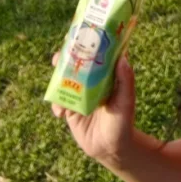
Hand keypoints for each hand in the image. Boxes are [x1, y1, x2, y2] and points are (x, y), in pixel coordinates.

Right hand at [51, 53, 136, 167]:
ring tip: (54, 76)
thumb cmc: (123, 123)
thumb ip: (126, 81)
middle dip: (66, 58)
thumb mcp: (126, 101)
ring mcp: (79, 95)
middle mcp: (92, 83)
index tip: (81, 32)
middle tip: (59, 56)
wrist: (110, 149)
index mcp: (107, 77)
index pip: (98, 55)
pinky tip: (61, 113)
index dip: (90, 43)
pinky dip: (57, 104)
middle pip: (77, 65)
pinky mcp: (71, 109)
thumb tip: (122, 58)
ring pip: (65, 81)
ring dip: (57, 77)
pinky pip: (59, 102)